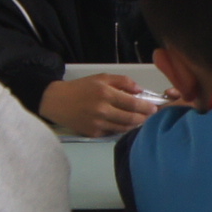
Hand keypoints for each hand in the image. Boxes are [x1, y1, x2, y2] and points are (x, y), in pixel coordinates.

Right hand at [40, 73, 159, 136]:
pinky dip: (122, 129)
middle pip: (130, 118)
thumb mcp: (101, 78)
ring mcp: (97, 123)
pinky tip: (125, 125)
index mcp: (105, 94)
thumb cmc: (81, 88)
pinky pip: (113, 132)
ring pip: (124, 128)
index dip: (145, 107)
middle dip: (144, 118)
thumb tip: (140, 89)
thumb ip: (122, 81)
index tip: (154, 108)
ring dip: (135, 125)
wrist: (57, 102)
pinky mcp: (93, 133)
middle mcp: (102, 110)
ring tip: (141, 120)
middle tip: (151, 116)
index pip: (132, 103)